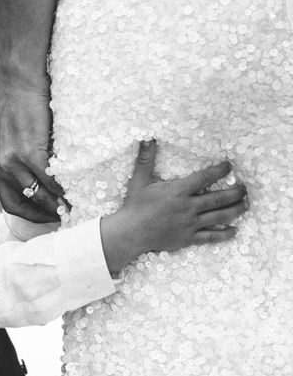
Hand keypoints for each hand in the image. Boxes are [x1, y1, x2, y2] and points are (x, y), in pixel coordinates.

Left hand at [0, 74, 64, 222]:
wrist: (17, 77)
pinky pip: (50, 178)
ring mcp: (13, 161)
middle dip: (47, 214)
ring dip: (58, 204)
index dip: (31, 215)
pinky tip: (75, 188)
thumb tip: (39, 176)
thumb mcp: (8, 136)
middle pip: (24, 204)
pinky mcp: (30, 151)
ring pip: (39, 195)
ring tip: (75, 205)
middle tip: (67, 215)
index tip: (48, 216)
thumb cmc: (15, 101)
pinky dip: (63, 187)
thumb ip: (17, 158)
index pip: (10, 203)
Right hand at [101, 140, 248, 273]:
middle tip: (245, 188)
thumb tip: (148, 138)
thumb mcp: (139, 180)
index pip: (204, 178)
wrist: (129, 233)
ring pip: (219, 217)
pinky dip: (224, 234)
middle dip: (235, 192)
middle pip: (218, 199)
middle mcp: (187, 207)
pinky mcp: (187, 238)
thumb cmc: (134, 206)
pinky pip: (210, 237)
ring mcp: (189, 224)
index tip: (229, 166)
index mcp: (178, 191)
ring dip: (235, 210)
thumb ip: (146, 159)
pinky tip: (234, 230)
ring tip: (245, 205)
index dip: (220, 171)